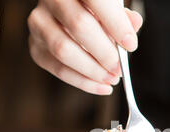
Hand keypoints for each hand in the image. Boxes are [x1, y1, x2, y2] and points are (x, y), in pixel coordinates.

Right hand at [28, 0, 142, 94]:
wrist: (71, 10)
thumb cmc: (95, 9)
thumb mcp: (112, 6)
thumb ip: (123, 16)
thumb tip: (133, 24)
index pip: (95, 0)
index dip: (115, 24)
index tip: (130, 45)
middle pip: (78, 26)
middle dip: (104, 52)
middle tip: (119, 67)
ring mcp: (39, 23)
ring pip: (63, 50)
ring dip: (92, 70)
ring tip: (112, 78)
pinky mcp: (35, 46)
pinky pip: (57, 68)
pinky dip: (82, 82)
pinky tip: (100, 86)